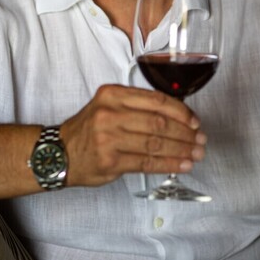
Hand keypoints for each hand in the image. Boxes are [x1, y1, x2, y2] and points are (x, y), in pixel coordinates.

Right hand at [60, 84, 206, 186]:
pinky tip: (182, 164)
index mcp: (113, 94)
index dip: (181, 111)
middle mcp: (110, 113)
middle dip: (185, 133)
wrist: (60, 152)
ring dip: (181, 150)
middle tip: (200, 139)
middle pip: (159, 122)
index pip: (156, 100)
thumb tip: (176, 114)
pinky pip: (147, 162)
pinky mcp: (110, 160)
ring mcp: (109, 137)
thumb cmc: (88, 129)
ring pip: (155, 143)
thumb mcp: (108, 105)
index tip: (194, 121)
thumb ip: (137, 105)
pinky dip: (169, 164)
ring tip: (196, 153)